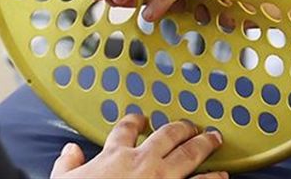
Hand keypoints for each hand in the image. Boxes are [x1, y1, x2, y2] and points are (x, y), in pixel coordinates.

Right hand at [50, 113, 226, 178]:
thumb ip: (68, 164)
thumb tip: (69, 151)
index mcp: (115, 156)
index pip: (126, 130)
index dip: (135, 121)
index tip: (141, 118)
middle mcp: (142, 162)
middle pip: (167, 135)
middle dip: (181, 127)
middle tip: (191, 124)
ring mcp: (163, 178)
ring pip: (189, 155)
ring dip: (203, 145)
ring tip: (214, 139)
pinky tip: (223, 176)